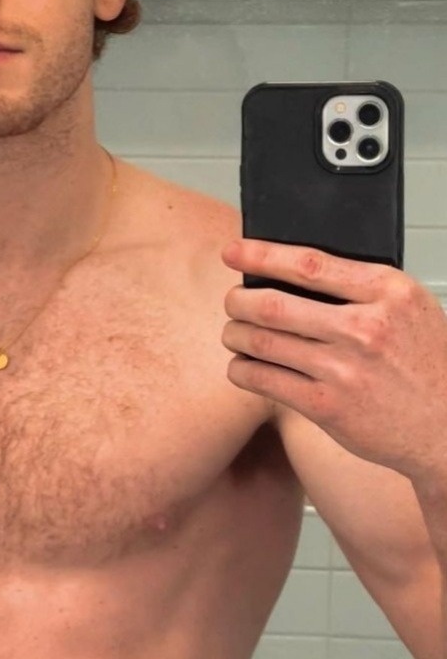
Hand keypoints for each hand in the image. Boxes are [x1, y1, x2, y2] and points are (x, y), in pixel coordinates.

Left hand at [220, 238, 446, 483]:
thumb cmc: (428, 363)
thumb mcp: (409, 309)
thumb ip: (360, 288)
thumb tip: (291, 273)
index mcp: (388, 292)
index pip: (309, 264)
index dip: (262, 255)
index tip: (234, 251)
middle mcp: (365, 328)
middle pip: (274, 305)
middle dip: (239, 301)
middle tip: (232, 302)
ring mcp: (344, 370)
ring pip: (263, 343)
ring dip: (236, 336)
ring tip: (234, 333)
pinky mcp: (328, 407)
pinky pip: (265, 381)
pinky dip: (243, 370)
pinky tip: (242, 367)